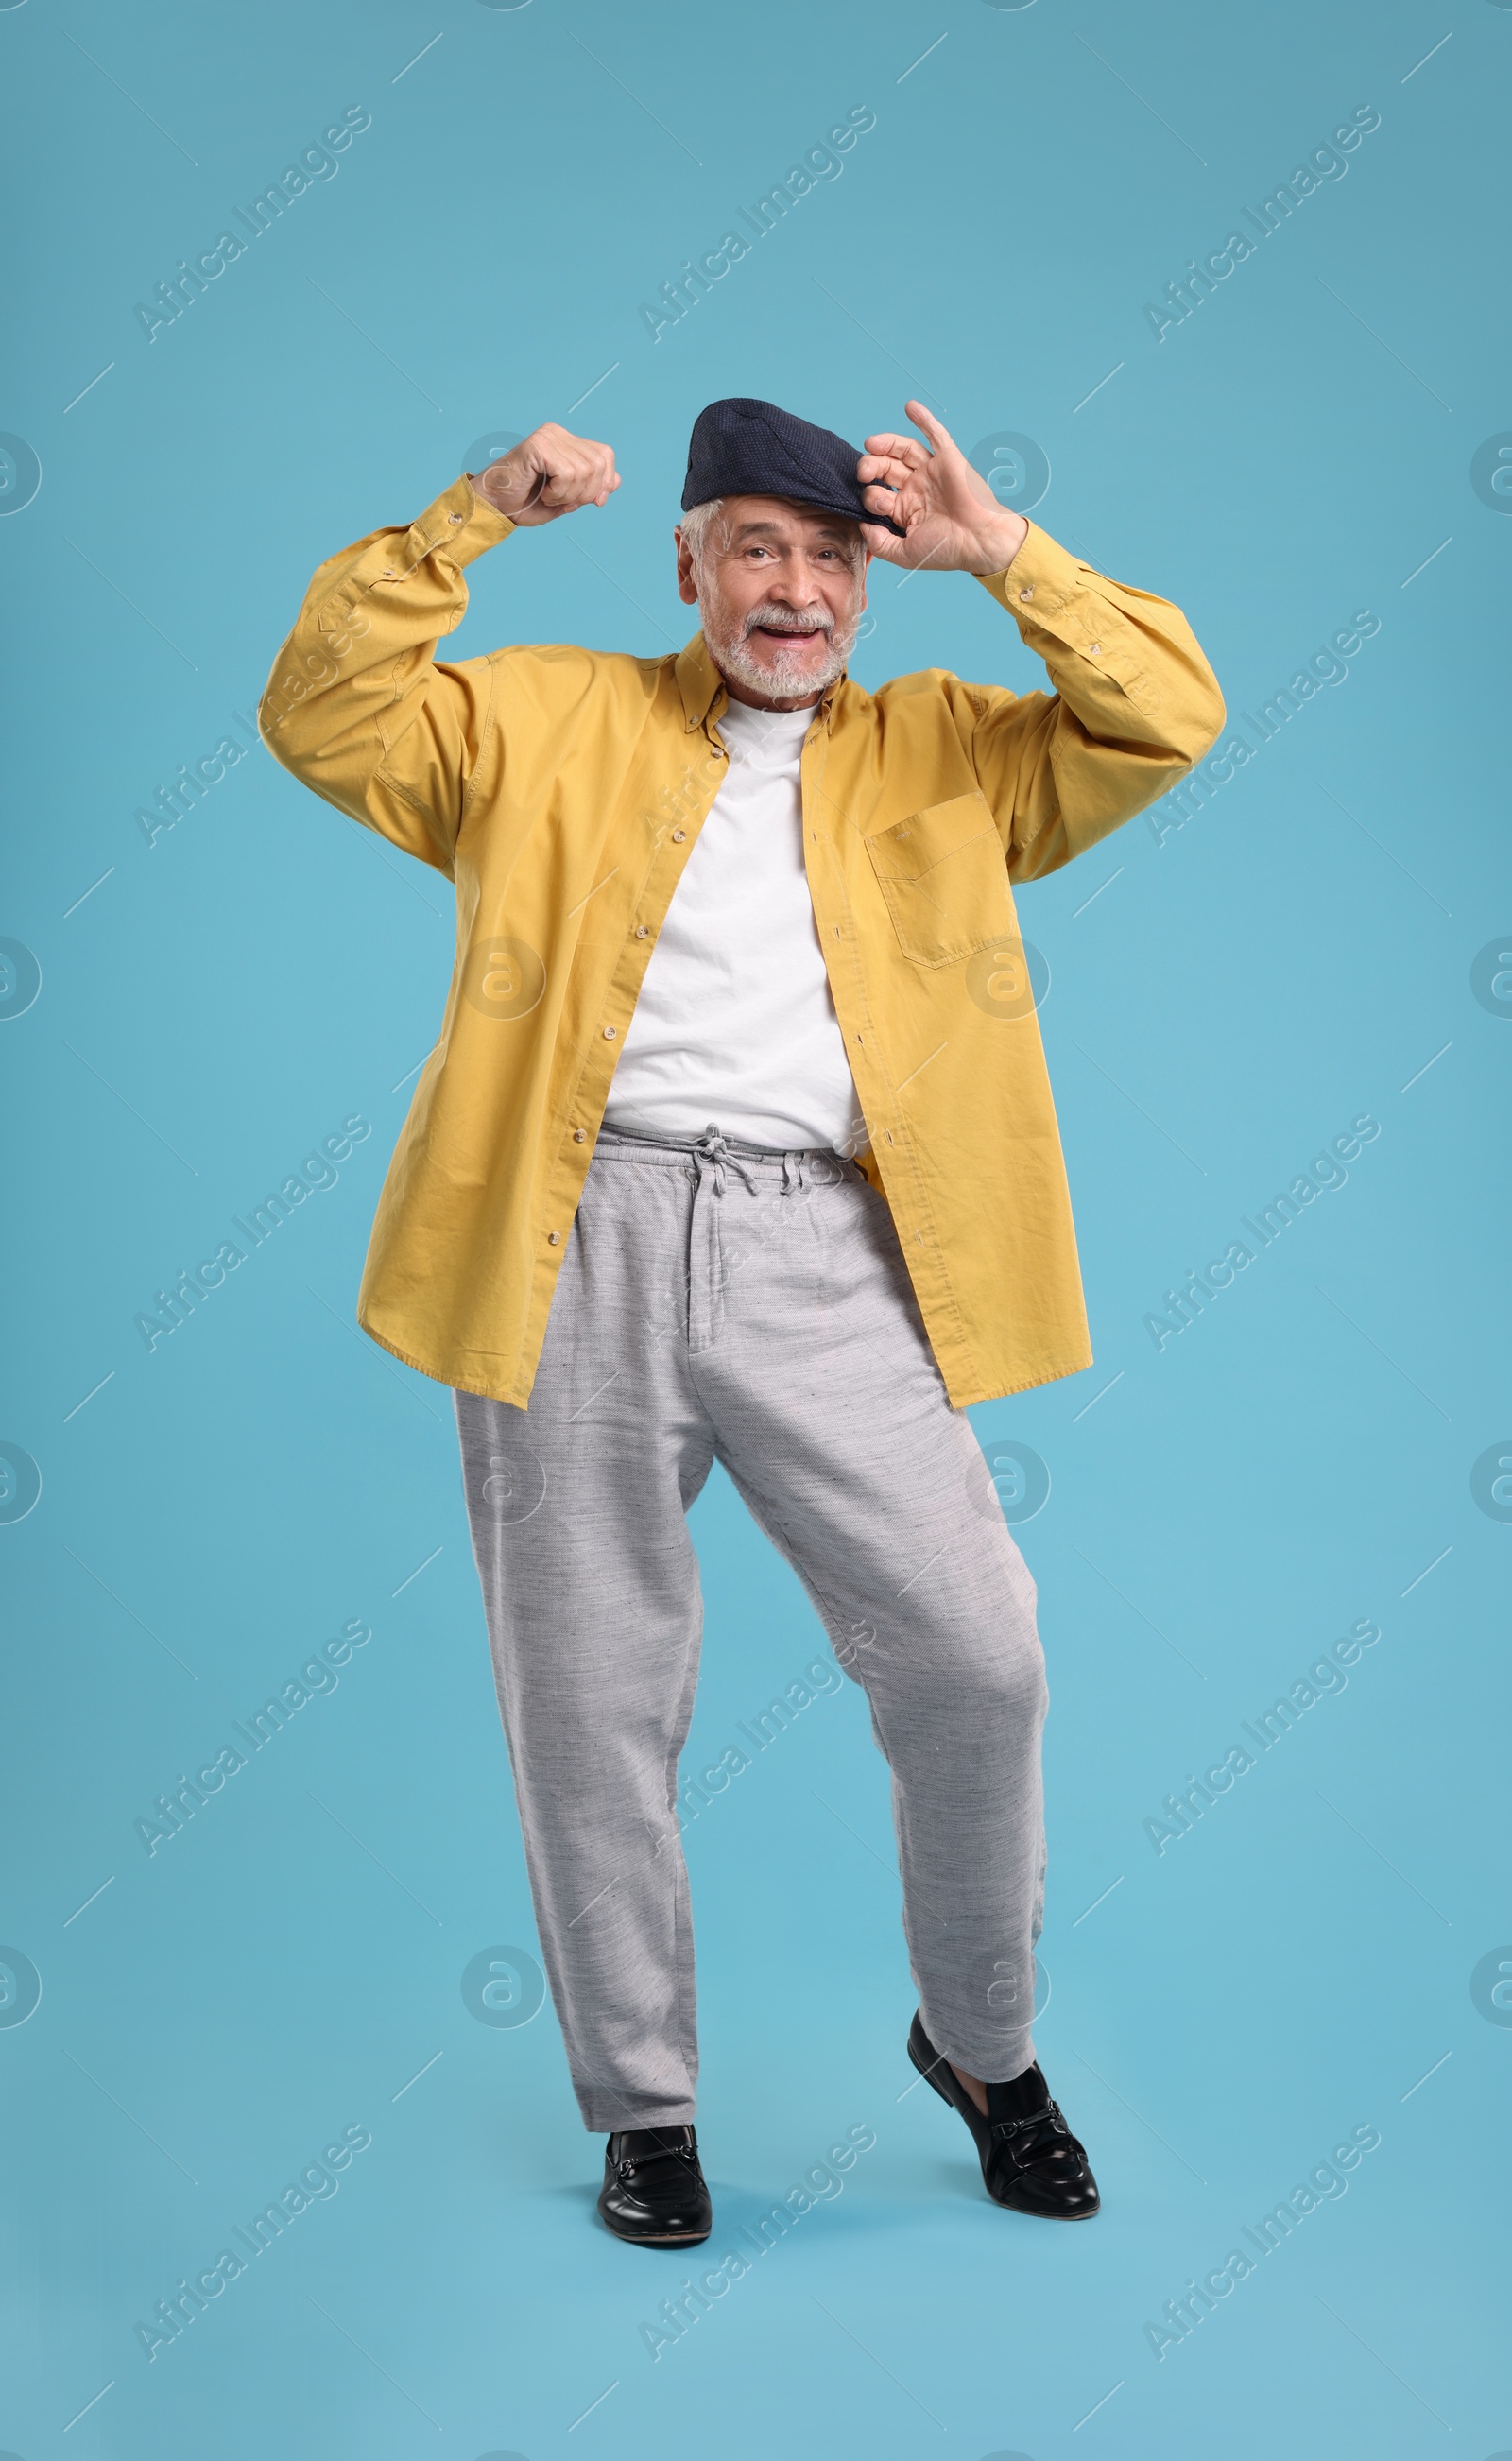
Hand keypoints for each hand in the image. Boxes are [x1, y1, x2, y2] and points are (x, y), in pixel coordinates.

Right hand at [471, 422, 619, 525]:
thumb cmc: (527, 503)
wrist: (495, 507)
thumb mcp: (568, 498)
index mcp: (567, 442)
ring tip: (550, 497)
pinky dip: (558, 493)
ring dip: (569, 495)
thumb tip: (615, 481)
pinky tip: (543, 493)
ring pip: (584, 471)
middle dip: (587, 493)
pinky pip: (566, 473)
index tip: (593, 502)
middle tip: (564, 501)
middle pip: (599, 463)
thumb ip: (591, 488)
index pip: (605, 455)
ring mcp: (548, 436)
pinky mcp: (538, 445)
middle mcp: (558, 433)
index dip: (605, 482)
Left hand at [857, 402, 1027, 574]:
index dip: (870, 497)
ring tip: (871, 443)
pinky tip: (910, 407)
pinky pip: (935, 434)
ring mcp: (932, 472)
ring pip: (903, 450)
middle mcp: (917, 488)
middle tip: (863, 471)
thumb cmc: (947, 550)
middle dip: (870, 467)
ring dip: (886, 443)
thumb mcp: (905, 554)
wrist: (980, 541)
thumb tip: (862, 526)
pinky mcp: (948, 459)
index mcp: (906, 509)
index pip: (878, 494)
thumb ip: (879, 543)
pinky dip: (924, 419)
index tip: (878, 504)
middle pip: (886, 468)